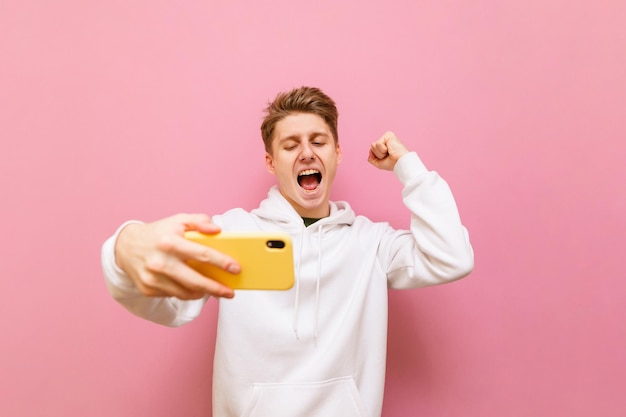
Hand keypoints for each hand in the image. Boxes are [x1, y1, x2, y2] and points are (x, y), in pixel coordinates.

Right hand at [114, 213, 238, 299]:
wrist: (126, 246)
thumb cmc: (158, 233)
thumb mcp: (178, 220)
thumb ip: (199, 221)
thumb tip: (217, 230)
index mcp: (169, 242)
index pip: (202, 254)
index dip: (221, 262)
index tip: (236, 269)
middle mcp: (160, 261)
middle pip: (195, 280)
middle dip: (216, 288)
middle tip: (230, 292)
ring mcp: (152, 278)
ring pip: (185, 292)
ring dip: (203, 293)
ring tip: (216, 291)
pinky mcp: (147, 289)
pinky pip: (174, 294)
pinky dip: (187, 293)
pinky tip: (196, 289)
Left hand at [367, 131, 409, 170]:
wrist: (400, 163)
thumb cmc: (393, 163)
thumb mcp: (379, 163)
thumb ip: (371, 158)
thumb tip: (370, 150)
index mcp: (384, 145)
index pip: (372, 150)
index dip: (377, 156)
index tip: (387, 157)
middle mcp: (385, 139)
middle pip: (372, 146)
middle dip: (378, 154)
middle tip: (388, 155)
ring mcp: (387, 136)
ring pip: (373, 145)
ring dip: (380, 152)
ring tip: (389, 152)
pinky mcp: (388, 135)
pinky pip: (378, 143)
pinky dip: (382, 149)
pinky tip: (390, 149)